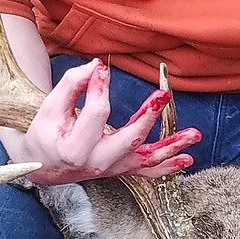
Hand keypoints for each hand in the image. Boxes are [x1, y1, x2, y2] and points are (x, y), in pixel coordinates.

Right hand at [18, 59, 199, 186]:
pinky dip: (168, 167)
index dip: (99, 88)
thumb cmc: (46, 134)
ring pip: (146, 159)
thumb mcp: (50, 108)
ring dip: (172, 146)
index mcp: (76, 148)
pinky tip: (187, 159)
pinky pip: (147, 172)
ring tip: (194, 134)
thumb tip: (96, 67)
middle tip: (163, 95)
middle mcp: (98, 162)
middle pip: (129, 139)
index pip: (97, 114)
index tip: (101, 69)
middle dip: (149, 117)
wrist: (44, 165)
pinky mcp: (121, 169)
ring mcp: (112, 168)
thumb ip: (71, 85)